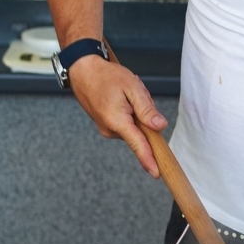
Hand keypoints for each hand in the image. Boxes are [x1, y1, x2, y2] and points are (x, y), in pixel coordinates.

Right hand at [67, 55, 168, 176]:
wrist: (83, 70)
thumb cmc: (106, 76)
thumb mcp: (132, 87)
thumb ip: (146, 109)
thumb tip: (160, 127)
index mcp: (117, 122)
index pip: (138, 145)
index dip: (149, 160)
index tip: (157, 173)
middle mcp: (111, 130)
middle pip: (141, 132)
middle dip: (146, 115)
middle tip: (137, 94)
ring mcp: (107, 129)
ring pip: (134, 126)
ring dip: (137, 111)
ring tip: (126, 93)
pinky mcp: (107, 125)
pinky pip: (127, 123)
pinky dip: (130, 112)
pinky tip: (122, 97)